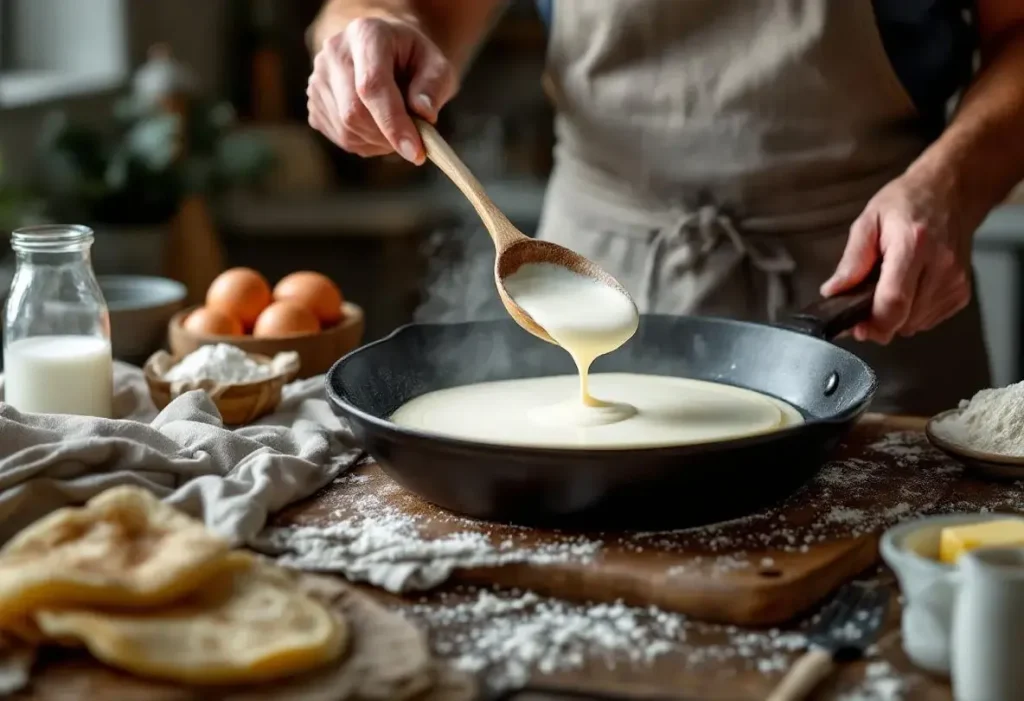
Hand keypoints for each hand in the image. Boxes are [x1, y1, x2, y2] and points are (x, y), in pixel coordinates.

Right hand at [307, 17, 457, 163]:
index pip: (372, 85)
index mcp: (366, 34)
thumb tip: (424, 114)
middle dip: (388, 137)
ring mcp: (318, 78)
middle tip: (414, 141)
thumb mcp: (436, 64)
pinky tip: (379, 127)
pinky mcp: (314, 103)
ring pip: (347, 131)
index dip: (393, 122)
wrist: (387, 51)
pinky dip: (366, 143)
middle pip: (354, 112)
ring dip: (379, 143)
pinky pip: (340, 137)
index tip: (415, 152)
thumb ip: (434, 86)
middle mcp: (334, 52)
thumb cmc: (414, 59)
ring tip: (398, 127)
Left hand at [819, 169, 972, 343]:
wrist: (951, 192)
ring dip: (895, 318)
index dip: (873, 323)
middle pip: (905, 319)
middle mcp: (940, 266)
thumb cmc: (906, 203)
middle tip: (863, 307)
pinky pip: (929, 320)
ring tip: (887, 290)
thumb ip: (852, 260)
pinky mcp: (962, 291)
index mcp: (913, 245)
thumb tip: (832, 292)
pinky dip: (912, 315)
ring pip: (916, 324)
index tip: (856, 326)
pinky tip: (907, 291)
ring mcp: (955, 281)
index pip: (894, 300)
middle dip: (878, 322)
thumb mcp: (868, 221)